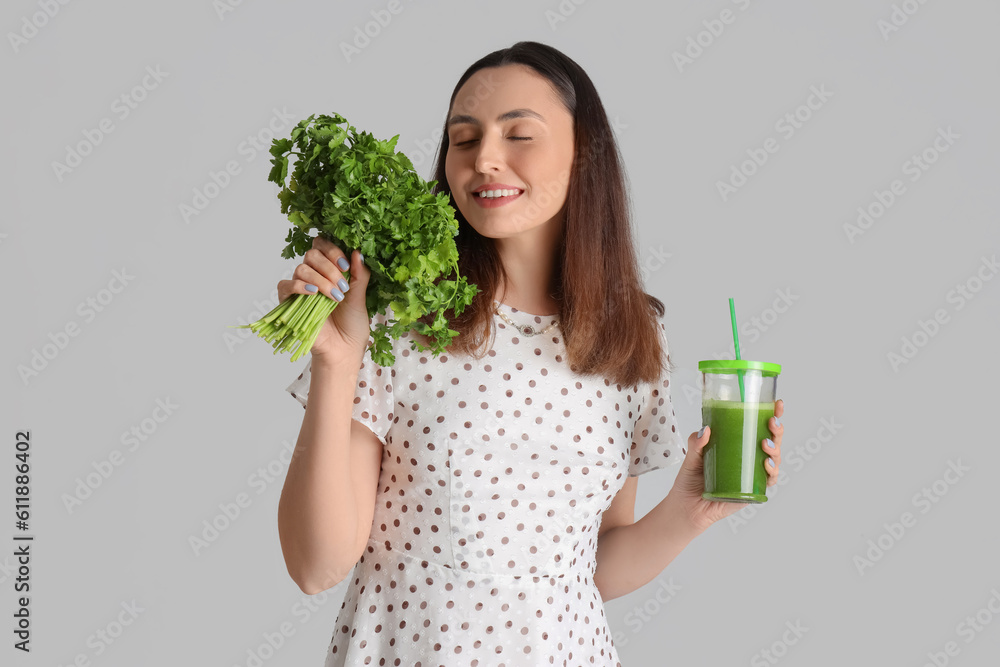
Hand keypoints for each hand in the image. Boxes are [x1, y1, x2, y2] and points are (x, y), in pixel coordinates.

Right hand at [276, 236, 373, 359]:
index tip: (346, 265)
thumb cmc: (352, 324)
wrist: (344, 349)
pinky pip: (285, 286)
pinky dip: (299, 286)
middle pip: (312, 254)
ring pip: (302, 268)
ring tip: (335, 296)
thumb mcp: (360, 297)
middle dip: (329, 267)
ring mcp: (301, 289)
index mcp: (330, 270)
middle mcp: (314, 276)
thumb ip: (359, 274)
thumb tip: (358, 252)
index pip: (323, 246)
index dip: (333, 250)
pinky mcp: (289, 303)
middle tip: (342, 285)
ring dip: (320, 279)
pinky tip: (313, 293)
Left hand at [668, 399, 784, 533]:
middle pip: (772, 442)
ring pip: (774, 460)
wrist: (687, 506)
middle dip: (777, 430)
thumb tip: (705, 430)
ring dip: (775, 450)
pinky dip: (771, 472)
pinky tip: (766, 465)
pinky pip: (768, 481)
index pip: (758, 427)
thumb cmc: (691, 479)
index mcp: (738, 445)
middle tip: (772, 422)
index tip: (777, 404)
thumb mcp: (692, 456)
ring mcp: (752, 474)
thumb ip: (697, 443)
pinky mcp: (752, 491)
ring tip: (765, 444)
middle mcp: (749, 459)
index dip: (772, 415)